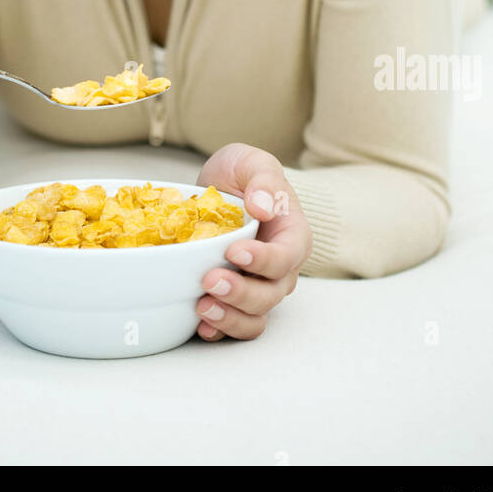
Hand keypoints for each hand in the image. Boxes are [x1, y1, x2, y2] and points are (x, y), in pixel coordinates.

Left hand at [193, 142, 312, 341]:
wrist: (224, 190)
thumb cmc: (244, 176)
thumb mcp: (253, 162)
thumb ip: (263, 179)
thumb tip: (262, 206)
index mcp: (292, 236)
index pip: (286, 256)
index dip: (263, 259)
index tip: (234, 251)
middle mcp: (280, 269)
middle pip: (270, 294)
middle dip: (241, 292)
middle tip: (210, 280)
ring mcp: (259, 287)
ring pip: (255, 316)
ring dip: (230, 317)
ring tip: (202, 307)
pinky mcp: (235, 299)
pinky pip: (235, 325)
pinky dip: (220, 329)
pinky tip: (200, 324)